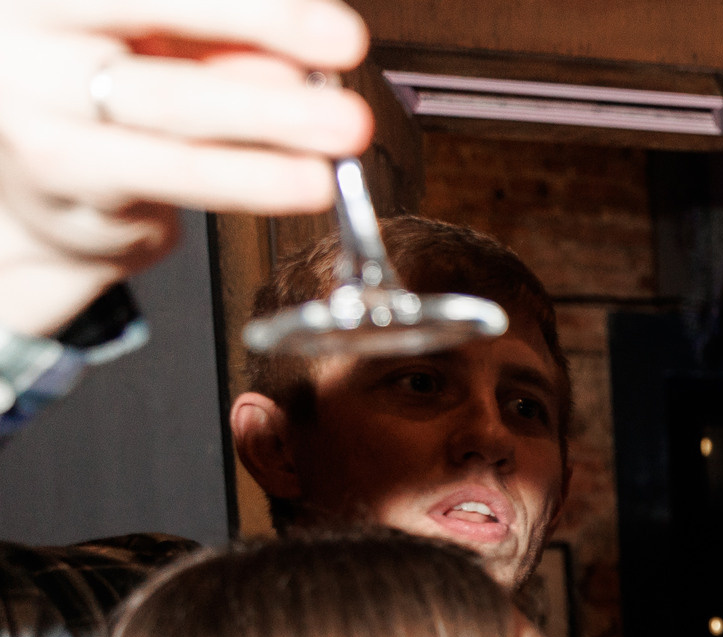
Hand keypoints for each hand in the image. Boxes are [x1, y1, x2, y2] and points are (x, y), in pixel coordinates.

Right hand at [0, 0, 372, 337]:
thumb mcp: (167, 45)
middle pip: (150, 6)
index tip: (329, 18)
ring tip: (340, 127)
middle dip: (260, 23)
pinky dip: (245, 177)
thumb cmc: (110, 91)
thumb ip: (224, 39)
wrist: (44, 187)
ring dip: (267, 113)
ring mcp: (33, 98)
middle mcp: (32, 28)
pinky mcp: (59, 171)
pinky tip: (299, 179)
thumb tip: (297, 54)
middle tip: (345, 43)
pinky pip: (165, 172)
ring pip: (164, 99)